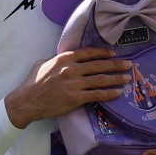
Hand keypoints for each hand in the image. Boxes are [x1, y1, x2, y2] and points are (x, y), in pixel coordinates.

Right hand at [5, 47, 131, 128]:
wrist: (27, 101)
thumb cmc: (33, 82)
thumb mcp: (43, 64)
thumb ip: (57, 60)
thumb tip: (67, 58)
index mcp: (64, 59)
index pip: (89, 53)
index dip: (104, 53)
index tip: (113, 54)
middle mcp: (71, 70)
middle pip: (100, 65)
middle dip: (116, 65)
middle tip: (128, 65)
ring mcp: (75, 84)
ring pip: (101, 80)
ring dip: (117, 78)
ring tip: (126, 78)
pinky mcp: (76, 98)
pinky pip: (98, 95)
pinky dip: (110, 93)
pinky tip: (118, 92)